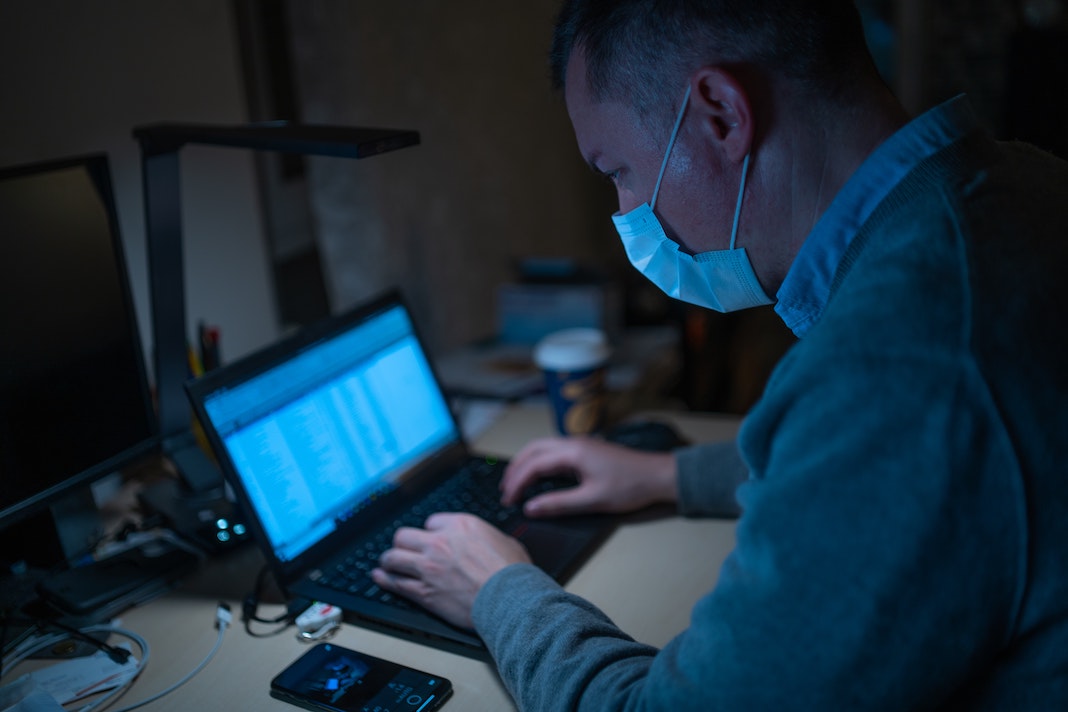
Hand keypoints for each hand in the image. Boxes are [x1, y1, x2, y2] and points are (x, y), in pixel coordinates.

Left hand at [372, 512, 530, 629]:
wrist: (510, 599)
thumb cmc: (512, 573)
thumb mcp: (504, 541)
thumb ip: (486, 537)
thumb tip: (486, 541)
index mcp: (460, 526)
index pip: (431, 522)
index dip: (431, 532)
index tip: (431, 539)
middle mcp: (439, 543)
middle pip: (404, 536)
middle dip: (404, 543)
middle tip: (404, 549)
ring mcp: (428, 568)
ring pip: (393, 557)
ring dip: (389, 560)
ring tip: (388, 562)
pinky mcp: (423, 592)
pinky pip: (395, 583)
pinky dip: (384, 579)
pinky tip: (380, 577)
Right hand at [500, 436, 677, 517]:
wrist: (658, 476)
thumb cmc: (631, 486)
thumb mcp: (592, 500)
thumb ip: (558, 504)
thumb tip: (531, 508)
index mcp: (572, 452)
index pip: (533, 465)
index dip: (517, 483)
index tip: (508, 500)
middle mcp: (573, 443)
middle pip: (533, 450)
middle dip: (516, 469)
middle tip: (505, 489)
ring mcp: (580, 444)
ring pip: (543, 448)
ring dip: (526, 463)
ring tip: (516, 481)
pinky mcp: (586, 450)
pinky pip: (554, 451)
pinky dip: (539, 462)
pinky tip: (539, 475)